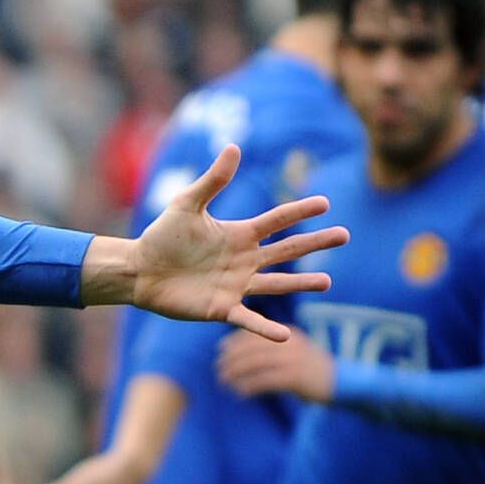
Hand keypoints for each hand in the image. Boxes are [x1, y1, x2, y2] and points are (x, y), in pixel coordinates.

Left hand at [104, 145, 348, 337]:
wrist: (140, 270)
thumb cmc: (162, 236)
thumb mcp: (187, 204)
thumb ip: (212, 181)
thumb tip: (233, 147)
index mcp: (238, 234)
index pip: (276, 220)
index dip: (298, 211)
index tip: (325, 203)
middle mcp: (244, 259)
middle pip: (286, 251)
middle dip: (315, 243)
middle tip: (345, 235)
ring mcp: (236, 284)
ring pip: (276, 284)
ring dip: (300, 284)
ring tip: (328, 282)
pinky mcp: (221, 308)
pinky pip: (248, 319)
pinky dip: (265, 328)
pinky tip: (285, 336)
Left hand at [217, 325, 334, 402]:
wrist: (345, 383)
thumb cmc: (314, 370)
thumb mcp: (296, 353)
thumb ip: (275, 350)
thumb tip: (243, 354)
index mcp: (290, 334)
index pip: (256, 332)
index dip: (235, 341)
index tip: (221, 350)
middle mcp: (291, 344)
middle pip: (252, 348)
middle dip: (231, 358)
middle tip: (218, 368)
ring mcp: (294, 360)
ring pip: (255, 364)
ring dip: (235, 373)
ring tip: (223, 382)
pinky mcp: (296, 378)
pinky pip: (264, 381)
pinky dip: (248, 387)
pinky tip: (238, 394)